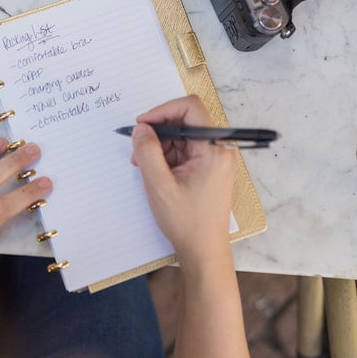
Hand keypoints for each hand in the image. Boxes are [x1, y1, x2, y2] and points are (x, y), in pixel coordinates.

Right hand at [130, 95, 237, 267]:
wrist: (204, 250)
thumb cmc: (186, 221)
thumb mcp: (159, 185)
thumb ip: (148, 152)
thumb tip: (141, 128)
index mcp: (214, 149)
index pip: (190, 108)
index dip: (163, 110)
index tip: (142, 124)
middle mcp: (220, 149)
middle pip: (186, 120)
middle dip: (158, 131)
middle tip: (138, 147)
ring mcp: (215, 158)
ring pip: (182, 135)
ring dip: (160, 145)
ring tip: (142, 164)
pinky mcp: (209, 167)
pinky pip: (185, 149)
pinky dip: (166, 155)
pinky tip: (153, 170)